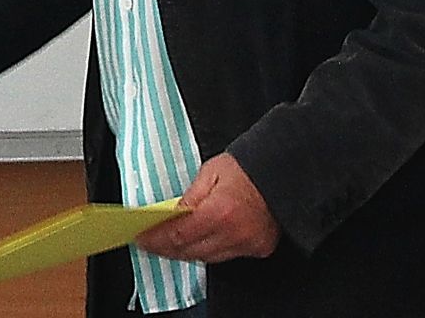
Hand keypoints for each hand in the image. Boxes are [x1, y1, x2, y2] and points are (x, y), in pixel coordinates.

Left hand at [134, 153, 280, 262]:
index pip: (178, 235)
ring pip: (207, 258)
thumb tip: (170, 216)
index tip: (142, 238)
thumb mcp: (210, 172)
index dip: (157, 239)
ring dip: (186, 251)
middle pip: (191, 252)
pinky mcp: (258, 248)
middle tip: (150, 242)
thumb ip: (189, 198)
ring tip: (169, 243)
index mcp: (220, 211)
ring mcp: (248, 244)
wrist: (282, 171)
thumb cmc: (247, 166)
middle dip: (167, 248)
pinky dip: (209, 250)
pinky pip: (226, 256)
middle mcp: (234, 233)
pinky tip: (197, 242)